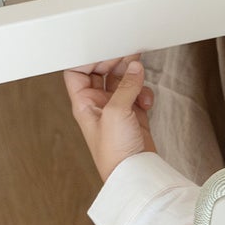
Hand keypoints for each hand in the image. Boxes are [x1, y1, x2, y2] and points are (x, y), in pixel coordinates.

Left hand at [63, 55, 156, 182]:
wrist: (135, 174)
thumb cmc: (115, 152)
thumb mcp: (117, 112)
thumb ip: (126, 86)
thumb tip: (135, 67)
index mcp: (83, 103)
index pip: (78, 71)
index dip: (90, 59)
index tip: (107, 50)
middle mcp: (98, 105)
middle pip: (102, 73)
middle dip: (116, 63)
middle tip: (130, 56)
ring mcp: (116, 110)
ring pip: (122, 82)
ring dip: (133, 77)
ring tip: (140, 77)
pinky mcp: (133, 116)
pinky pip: (137, 94)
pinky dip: (143, 93)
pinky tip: (145, 100)